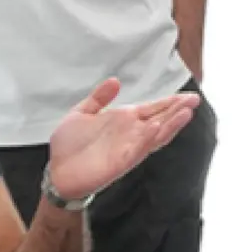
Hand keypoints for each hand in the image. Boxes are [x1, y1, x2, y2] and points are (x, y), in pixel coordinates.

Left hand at [46, 79, 199, 200]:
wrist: (56, 171)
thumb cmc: (69, 145)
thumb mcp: (81, 113)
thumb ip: (99, 97)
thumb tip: (115, 80)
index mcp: (125, 120)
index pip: (155, 108)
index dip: (172, 102)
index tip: (189, 95)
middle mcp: (132, 133)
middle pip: (162, 119)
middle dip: (178, 109)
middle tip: (195, 99)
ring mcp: (129, 147)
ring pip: (157, 134)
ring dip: (171, 124)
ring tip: (186, 112)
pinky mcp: (121, 161)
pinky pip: (138, 149)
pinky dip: (148, 138)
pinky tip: (157, 127)